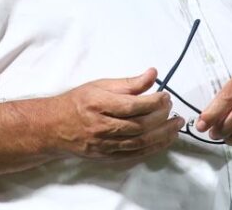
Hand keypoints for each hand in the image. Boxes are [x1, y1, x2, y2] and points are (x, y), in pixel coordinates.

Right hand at [47, 68, 183, 161]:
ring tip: (176, 124)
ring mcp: (104, 144)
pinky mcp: (108, 157)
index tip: (165, 95)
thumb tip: (153, 74)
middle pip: (139, 125)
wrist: (55, 127)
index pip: (132, 105)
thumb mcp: (100, 85)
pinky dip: (153, 148)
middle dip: (161, 117)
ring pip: (140, 142)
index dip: (153, 101)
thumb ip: (128, 82)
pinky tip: (165, 140)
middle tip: (171, 108)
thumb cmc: (78, 102)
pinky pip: (135, 154)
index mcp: (98, 104)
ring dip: (162, 134)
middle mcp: (101, 126)